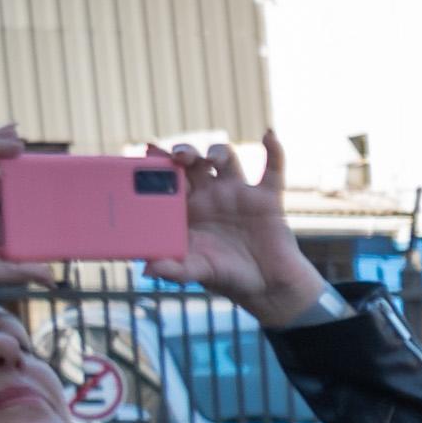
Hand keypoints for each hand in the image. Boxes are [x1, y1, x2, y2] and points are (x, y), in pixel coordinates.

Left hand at [162, 135, 334, 329]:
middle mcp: (211, 196)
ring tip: (215, 160)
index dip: (158, 163)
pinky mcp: (267, 199)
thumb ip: (174, 269)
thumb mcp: (198, 272)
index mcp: (188, 209)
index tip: (148, 151)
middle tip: (178, 156)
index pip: (168, 178)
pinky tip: (269, 135)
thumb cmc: (228, 277)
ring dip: (219, 151)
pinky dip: (274, 151)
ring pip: (226, 159)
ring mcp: (239, 194)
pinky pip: (272, 170)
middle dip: (185, 152)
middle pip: (193, 162)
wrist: (268, 287)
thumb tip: (149, 269)